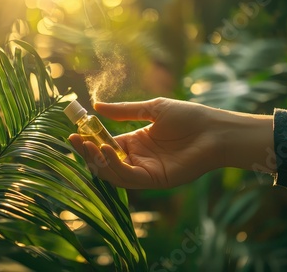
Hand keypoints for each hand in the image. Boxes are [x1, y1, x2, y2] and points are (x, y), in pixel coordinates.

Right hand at [68, 98, 273, 188]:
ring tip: (85, 144)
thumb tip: (96, 106)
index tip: (73, 131)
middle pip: (105, 161)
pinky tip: (106, 150)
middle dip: (87, 152)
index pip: (106, 145)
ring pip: (113, 172)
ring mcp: (146, 171)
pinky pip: (128, 177)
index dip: (89, 140)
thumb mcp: (152, 109)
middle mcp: (138, 159)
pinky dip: (114, 165)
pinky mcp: (155, 180)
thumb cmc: (188, 116)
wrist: (213, 129)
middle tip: (73, 140)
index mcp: (136, 142)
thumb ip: (124, 111)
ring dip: (96, 160)